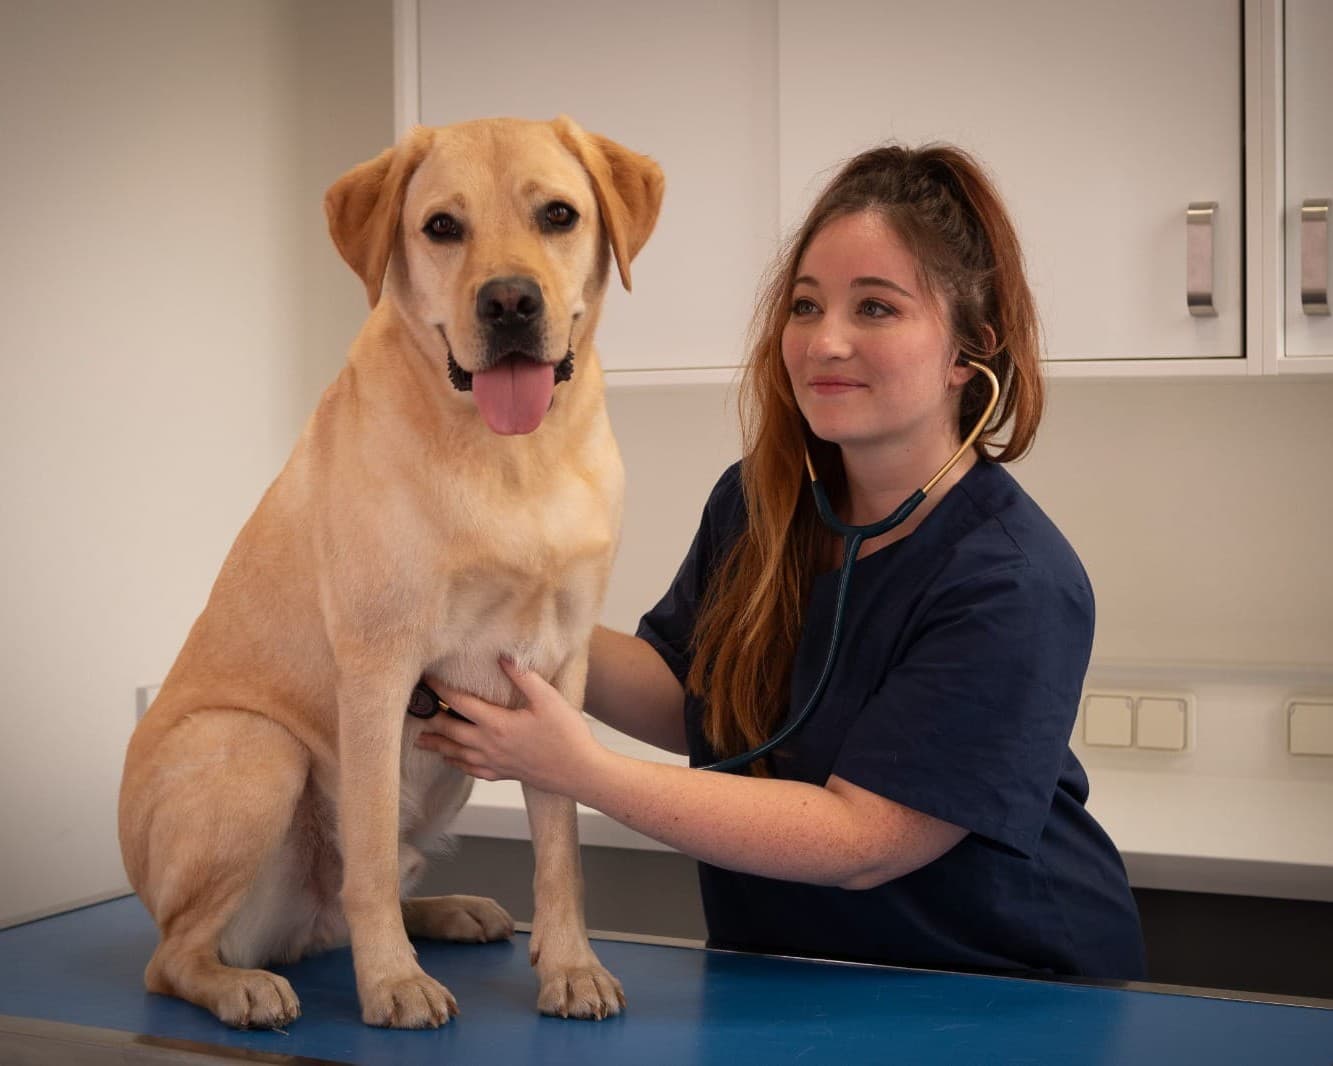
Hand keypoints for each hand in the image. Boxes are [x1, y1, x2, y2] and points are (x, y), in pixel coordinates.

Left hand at [416, 659, 601, 796]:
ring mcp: (495, 762)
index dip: (441, 689)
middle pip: (450, 730)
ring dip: (437, 744)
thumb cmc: (567, 736)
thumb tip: (503, 657)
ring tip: (420, 739)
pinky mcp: (503, 774)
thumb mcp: (548, 699)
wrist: (580, 772)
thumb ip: (523, 676)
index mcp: (497, 724)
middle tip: (415, 709)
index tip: (427, 679)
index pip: (459, 703)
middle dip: (431, 718)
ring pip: (456, 753)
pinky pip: (471, 770)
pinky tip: (452, 760)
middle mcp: (489, 745)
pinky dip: (457, 764)